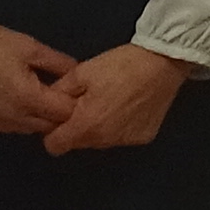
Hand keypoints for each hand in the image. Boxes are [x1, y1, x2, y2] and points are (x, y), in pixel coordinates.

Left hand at [40, 43, 193, 155]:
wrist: (162, 62)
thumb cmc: (121, 65)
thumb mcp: (82, 72)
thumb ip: (59, 92)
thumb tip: (47, 101)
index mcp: (86, 125)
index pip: (54, 146)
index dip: (52, 131)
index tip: (60, 116)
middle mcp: (105, 140)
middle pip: (79, 143)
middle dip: (77, 126)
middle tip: (87, 100)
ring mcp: (126, 141)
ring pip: (101, 141)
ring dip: (99, 126)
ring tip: (109, 100)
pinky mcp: (143, 137)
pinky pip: (122, 137)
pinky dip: (120, 126)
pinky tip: (127, 105)